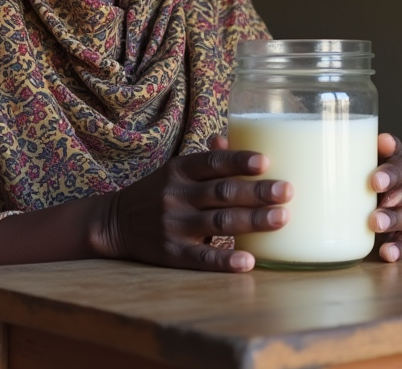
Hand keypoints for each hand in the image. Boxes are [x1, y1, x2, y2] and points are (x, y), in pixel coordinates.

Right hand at [97, 136, 290, 272]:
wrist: (114, 223)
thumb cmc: (156, 193)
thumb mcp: (175, 171)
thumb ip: (205, 160)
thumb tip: (229, 140)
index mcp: (179, 170)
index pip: (212, 163)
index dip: (239, 161)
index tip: (266, 161)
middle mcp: (176, 196)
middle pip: (222, 192)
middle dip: (257, 192)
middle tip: (287, 191)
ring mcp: (174, 225)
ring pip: (219, 222)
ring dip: (253, 221)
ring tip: (282, 218)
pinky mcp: (172, 254)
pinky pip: (202, 258)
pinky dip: (225, 260)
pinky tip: (248, 261)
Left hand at [369, 133, 401, 262]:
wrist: (372, 193)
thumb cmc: (366, 171)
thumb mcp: (366, 156)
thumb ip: (369, 146)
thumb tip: (382, 140)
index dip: (390, 174)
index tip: (374, 181)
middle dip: (393, 199)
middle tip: (377, 205)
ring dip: (393, 221)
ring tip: (375, 225)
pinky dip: (400, 247)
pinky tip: (387, 253)